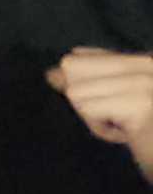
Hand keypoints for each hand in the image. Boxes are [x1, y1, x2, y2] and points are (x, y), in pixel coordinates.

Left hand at [51, 49, 152, 173]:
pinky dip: (102, 129)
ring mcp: (146, 81)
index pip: (81, 57)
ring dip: (96, 119)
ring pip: (77, 92)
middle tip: (118, 118)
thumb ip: (91, 81)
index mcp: (145, 59)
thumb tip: (51, 73)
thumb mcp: (120, 100)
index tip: (112, 108)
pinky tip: (128, 135)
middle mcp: (148, 63)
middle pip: (72, 68)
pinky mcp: (141, 103)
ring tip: (127, 127)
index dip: (82, 86)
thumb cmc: (149, 136)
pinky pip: (89, 110)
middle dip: (85, 100)